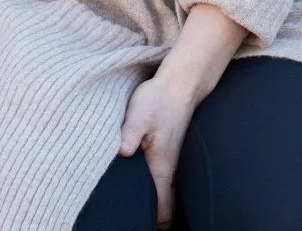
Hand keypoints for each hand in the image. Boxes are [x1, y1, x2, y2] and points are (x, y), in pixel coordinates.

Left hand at [118, 74, 197, 230]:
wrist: (179, 84)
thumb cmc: (159, 99)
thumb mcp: (140, 115)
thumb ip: (131, 134)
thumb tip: (122, 152)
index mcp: (162, 168)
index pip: (162, 210)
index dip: (152, 223)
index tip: (135, 225)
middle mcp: (167, 170)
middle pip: (161, 205)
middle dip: (147, 216)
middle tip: (126, 219)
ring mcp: (167, 161)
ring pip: (159, 192)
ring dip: (147, 201)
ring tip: (127, 205)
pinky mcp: (163, 152)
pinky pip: (157, 179)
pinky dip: (148, 186)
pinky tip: (133, 181)